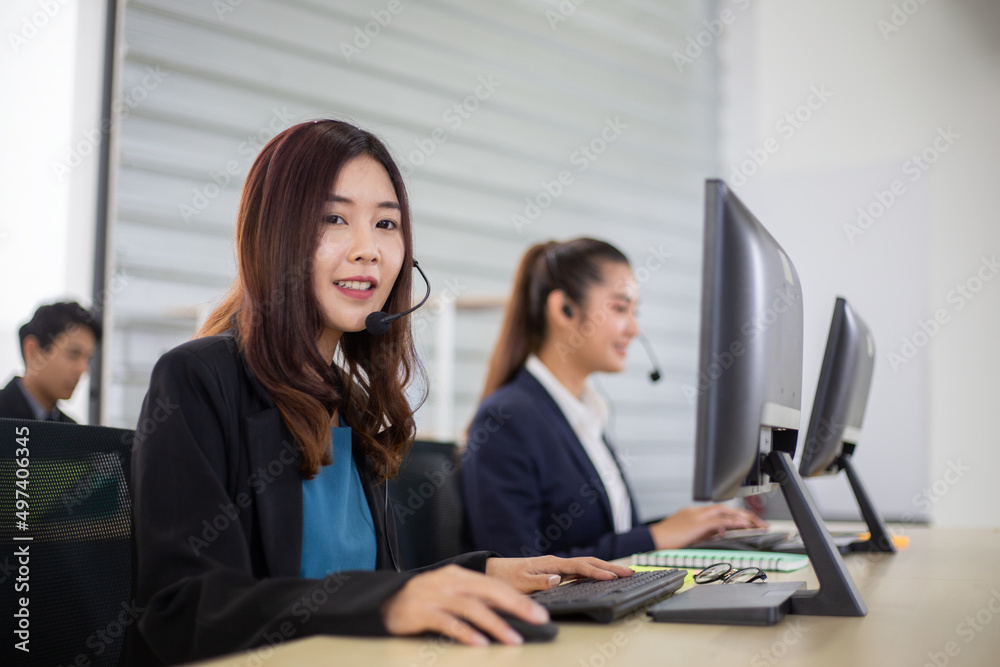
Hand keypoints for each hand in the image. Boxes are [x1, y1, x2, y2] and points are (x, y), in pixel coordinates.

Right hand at [380, 564, 546, 645]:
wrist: (385, 600)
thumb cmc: (424, 599)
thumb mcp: (450, 592)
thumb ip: (474, 599)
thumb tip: (508, 613)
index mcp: (459, 574)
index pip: (495, 584)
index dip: (519, 598)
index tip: (539, 612)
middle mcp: (449, 581)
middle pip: (489, 591)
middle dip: (516, 606)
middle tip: (537, 619)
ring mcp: (435, 596)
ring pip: (472, 608)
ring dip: (495, 624)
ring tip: (513, 639)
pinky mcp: (422, 612)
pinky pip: (448, 623)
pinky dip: (466, 633)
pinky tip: (480, 643)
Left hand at [484, 555, 633, 592]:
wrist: (493, 572)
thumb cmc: (505, 578)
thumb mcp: (520, 583)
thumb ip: (539, 581)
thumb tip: (558, 578)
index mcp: (551, 563)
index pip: (580, 566)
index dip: (598, 572)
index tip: (614, 577)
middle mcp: (557, 562)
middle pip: (589, 562)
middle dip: (611, 567)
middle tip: (631, 573)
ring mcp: (557, 566)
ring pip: (587, 565)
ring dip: (606, 568)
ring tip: (624, 573)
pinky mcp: (555, 571)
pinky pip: (580, 570)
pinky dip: (595, 572)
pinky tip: (602, 577)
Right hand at [648, 504, 765, 549]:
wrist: (650, 540)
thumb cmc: (666, 540)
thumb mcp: (689, 535)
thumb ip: (705, 532)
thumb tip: (721, 533)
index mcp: (695, 513)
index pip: (721, 511)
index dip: (736, 515)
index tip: (749, 522)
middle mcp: (697, 512)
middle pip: (726, 508)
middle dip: (745, 514)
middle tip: (759, 523)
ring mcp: (696, 516)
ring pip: (725, 511)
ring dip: (743, 517)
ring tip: (757, 524)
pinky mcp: (696, 524)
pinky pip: (718, 520)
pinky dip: (732, 522)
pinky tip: (743, 526)